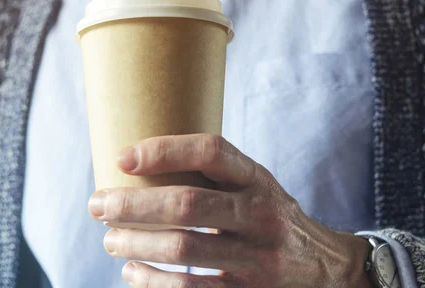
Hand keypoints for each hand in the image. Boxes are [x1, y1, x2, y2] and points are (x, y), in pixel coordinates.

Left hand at [88, 134, 372, 287]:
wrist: (326, 270)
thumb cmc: (273, 219)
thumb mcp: (258, 188)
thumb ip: (216, 178)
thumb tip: (141, 169)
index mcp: (259, 180)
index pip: (211, 151)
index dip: (164, 150)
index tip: (123, 158)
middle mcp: (261, 215)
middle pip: (187, 204)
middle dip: (133, 205)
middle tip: (98, 204)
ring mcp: (258, 260)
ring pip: (183, 250)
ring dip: (135, 245)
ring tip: (110, 240)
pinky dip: (152, 282)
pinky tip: (133, 274)